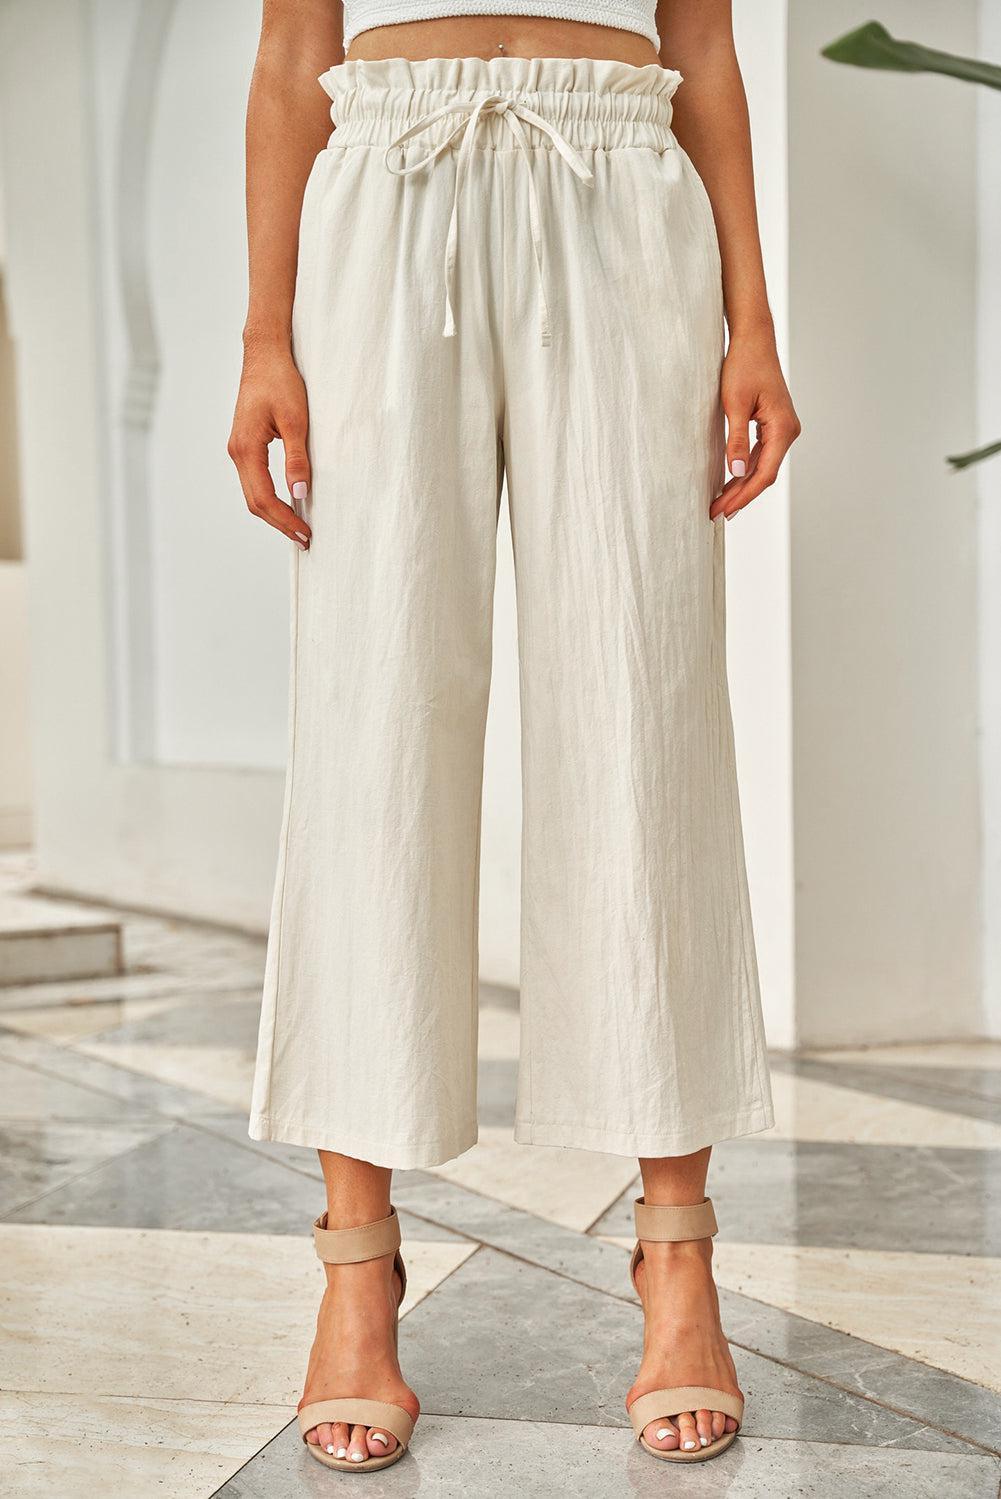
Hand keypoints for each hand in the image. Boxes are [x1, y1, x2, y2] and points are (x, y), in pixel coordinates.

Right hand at [228, 337, 311, 548]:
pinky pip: (255, 481)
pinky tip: (287, 505)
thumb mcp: (296, 421)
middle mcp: (237, 452)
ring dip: (274, 514)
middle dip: (279, 523)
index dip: (285, 519)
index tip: (305, 533)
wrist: (265, 355)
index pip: (264, 497)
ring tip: (297, 528)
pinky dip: (270, 498)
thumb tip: (300, 495)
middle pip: (255, 502)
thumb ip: (297, 459)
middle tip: (305, 540)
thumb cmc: (281, 381)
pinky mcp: (246, 446)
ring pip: (253, 494)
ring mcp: (239, 450)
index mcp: (246, 448)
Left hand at [710, 327, 799, 520]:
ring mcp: (782, 429)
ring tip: (721, 504)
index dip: (744, 495)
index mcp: (782, 428)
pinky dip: (746, 470)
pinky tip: (731, 482)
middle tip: (716, 513)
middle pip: (764, 474)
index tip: (724, 509)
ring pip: (763, 467)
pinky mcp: (773, 425)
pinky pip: (761, 455)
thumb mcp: (735, 405)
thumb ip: (737, 440)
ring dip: (742, 485)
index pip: (764, 473)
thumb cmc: (744, 366)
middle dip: (740, 495)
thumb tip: (738, 472)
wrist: (753, 340)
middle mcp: (787, 431)